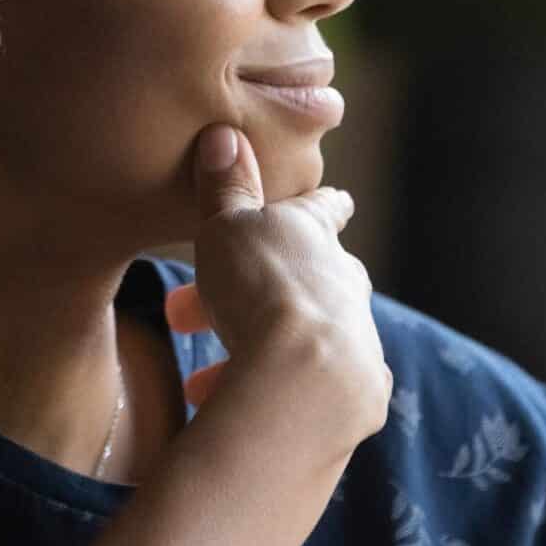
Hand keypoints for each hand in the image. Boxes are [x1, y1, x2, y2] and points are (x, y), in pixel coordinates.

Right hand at [162, 124, 391, 453]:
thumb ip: (225, 188)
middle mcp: (344, 288)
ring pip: (300, 340)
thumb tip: (225, 134)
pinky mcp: (353, 400)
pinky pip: (304, 391)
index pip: (323, 212)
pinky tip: (230, 410)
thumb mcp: (228, 228)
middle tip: (190, 313)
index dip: (322, 206)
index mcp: (316, 239)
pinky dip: (265, 395)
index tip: (339, 202)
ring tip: (201, 378)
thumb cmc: (262, 288)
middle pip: (304, 282)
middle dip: (252, 295)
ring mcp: (355, 344)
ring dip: (251, 351)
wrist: (306, 381)